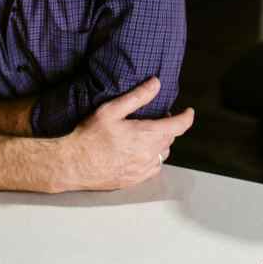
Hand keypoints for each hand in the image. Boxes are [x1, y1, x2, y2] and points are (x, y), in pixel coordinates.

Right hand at [62, 77, 194, 190]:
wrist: (74, 164)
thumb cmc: (91, 136)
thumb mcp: (112, 110)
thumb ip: (137, 96)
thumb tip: (156, 83)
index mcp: (147, 135)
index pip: (179, 126)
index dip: (187, 117)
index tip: (188, 111)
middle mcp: (150, 154)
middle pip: (170, 138)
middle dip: (169, 127)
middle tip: (158, 117)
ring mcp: (143, 169)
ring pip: (163, 154)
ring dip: (161, 143)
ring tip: (148, 135)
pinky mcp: (135, 180)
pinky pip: (154, 168)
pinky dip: (153, 158)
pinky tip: (140, 153)